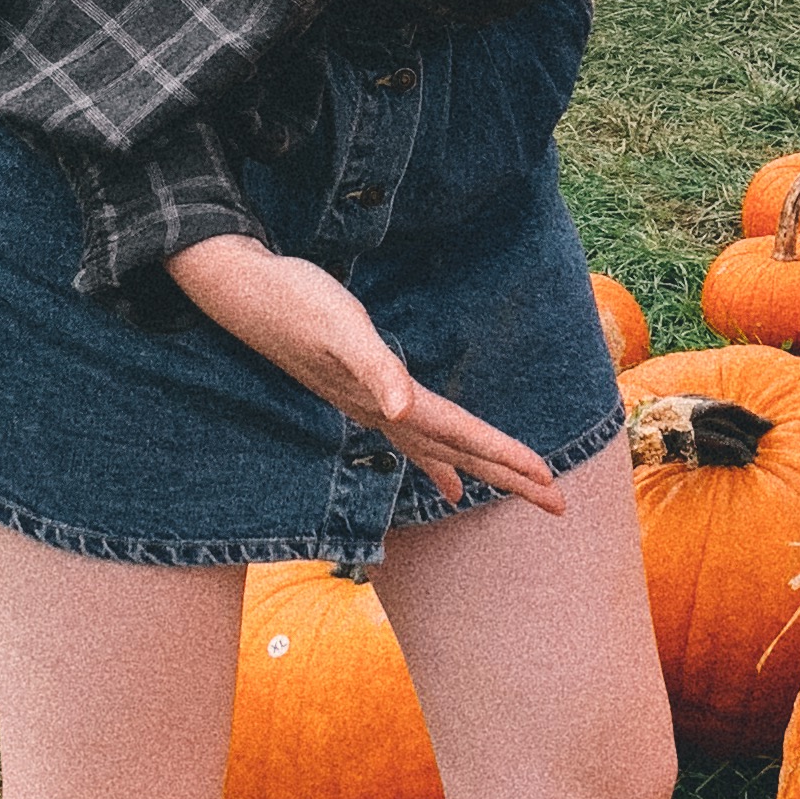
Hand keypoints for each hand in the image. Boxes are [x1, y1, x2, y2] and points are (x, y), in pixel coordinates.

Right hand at [169, 235, 567, 515]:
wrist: (241, 293)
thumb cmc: (294, 301)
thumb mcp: (339, 327)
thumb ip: (372, 368)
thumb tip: (401, 409)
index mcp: (386, 398)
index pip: (458, 433)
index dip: (502, 454)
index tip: (547, 479)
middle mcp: (380, 412)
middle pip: (457, 453)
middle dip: (507, 477)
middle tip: (558, 505)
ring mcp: (368, 407)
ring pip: (437, 450)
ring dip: (476, 470)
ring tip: (512, 492)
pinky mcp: (358, 393)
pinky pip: (410, 436)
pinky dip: (434, 456)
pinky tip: (441, 471)